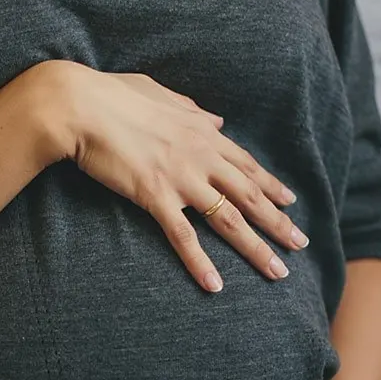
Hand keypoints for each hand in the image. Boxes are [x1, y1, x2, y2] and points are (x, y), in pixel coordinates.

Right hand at [35, 59, 309, 292]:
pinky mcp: (154, 196)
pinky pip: (183, 237)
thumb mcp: (160, 94)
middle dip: (278, 222)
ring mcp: (180, 177)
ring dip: (256, 248)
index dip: (271, 185)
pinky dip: (200, 263)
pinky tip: (215, 285)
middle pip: (249, 195)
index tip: (290, 202)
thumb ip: (192, 110)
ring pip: (229, 219)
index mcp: (201, 132)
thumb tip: (216, 120)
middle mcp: (200, 156)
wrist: (79, 106)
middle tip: (300, 244)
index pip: (245, 164)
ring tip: (278, 272)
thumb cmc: (112, 95)